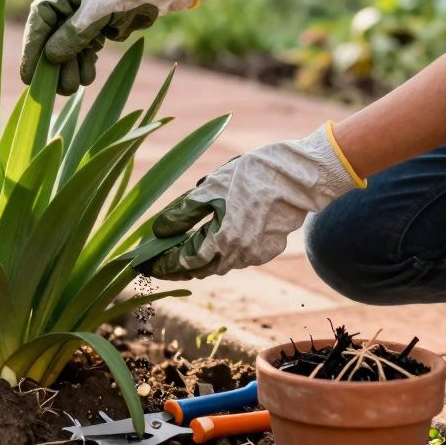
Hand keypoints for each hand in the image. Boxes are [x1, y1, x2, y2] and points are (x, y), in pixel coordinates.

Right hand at [20, 0, 198, 94]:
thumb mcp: (97, 11)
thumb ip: (73, 34)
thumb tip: (51, 57)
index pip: (38, 25)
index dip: (32, 52)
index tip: (28, 76)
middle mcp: (63, 6)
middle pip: (49, 41)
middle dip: (54, 66)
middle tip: (57, 88)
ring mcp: (77, 20)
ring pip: (65, 51)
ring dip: (69, 70)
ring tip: (74, 86)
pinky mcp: (91, 31)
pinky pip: (81, 53)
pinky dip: (84, 66)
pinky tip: (87, 76)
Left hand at [147, 123, 364, 279]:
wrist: (301, 176)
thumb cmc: (254, 175)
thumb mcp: (212, 187)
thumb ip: (184, 212)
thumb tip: (158, 230)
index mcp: (223, 240)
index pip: (183, 260)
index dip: (162, 263)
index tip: (144, 266)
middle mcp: (239, 254)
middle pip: (199, 268)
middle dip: (176, 268)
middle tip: (157, 265)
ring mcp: (256, 254)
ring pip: (219, 265)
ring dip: (198, 263)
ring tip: (178, 258)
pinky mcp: (268, 249)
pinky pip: (236, 258)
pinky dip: (219, 255)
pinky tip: (210, 247)